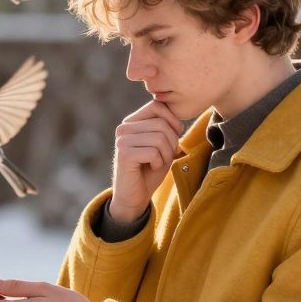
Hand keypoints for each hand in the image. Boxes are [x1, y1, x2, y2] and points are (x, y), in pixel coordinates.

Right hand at [109, 100, 183, 221]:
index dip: (173, 120)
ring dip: (166, 154)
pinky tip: (150, 168)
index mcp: (132, 122)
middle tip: (165, 156)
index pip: (157, 105)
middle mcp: (124, 128)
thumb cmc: (150, 169)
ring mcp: (122, 140)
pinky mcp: (124, 154)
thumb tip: (178, 118)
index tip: (175, 136)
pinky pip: (153, 152)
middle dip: (172, 142)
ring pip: (159, 138)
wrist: (135, 195)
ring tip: (157, 162)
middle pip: (161, 123)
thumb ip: (167, 128)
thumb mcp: (163, 145)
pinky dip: (158, 163)